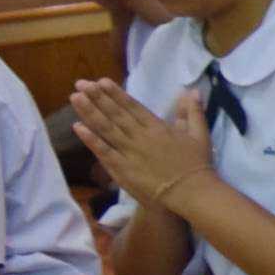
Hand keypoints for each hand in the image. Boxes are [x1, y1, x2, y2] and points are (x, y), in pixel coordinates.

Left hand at [71, 79, 212, 211]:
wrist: (191, 192)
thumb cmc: (196, 164)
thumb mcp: (199, 134)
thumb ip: (193, 112)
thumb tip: (191, 91)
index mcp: (158, 127)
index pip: (132, 106)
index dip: (116, 93)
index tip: (101, 81)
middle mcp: (140, 136)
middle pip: (115, 114)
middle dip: (97, 97)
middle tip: (81, 83)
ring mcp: (129, 152)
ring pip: (106, 128)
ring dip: (89, 112)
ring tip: (75, 98)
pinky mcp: (122, 168)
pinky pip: (104, 151)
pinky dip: (91, 139)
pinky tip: (78, 127)